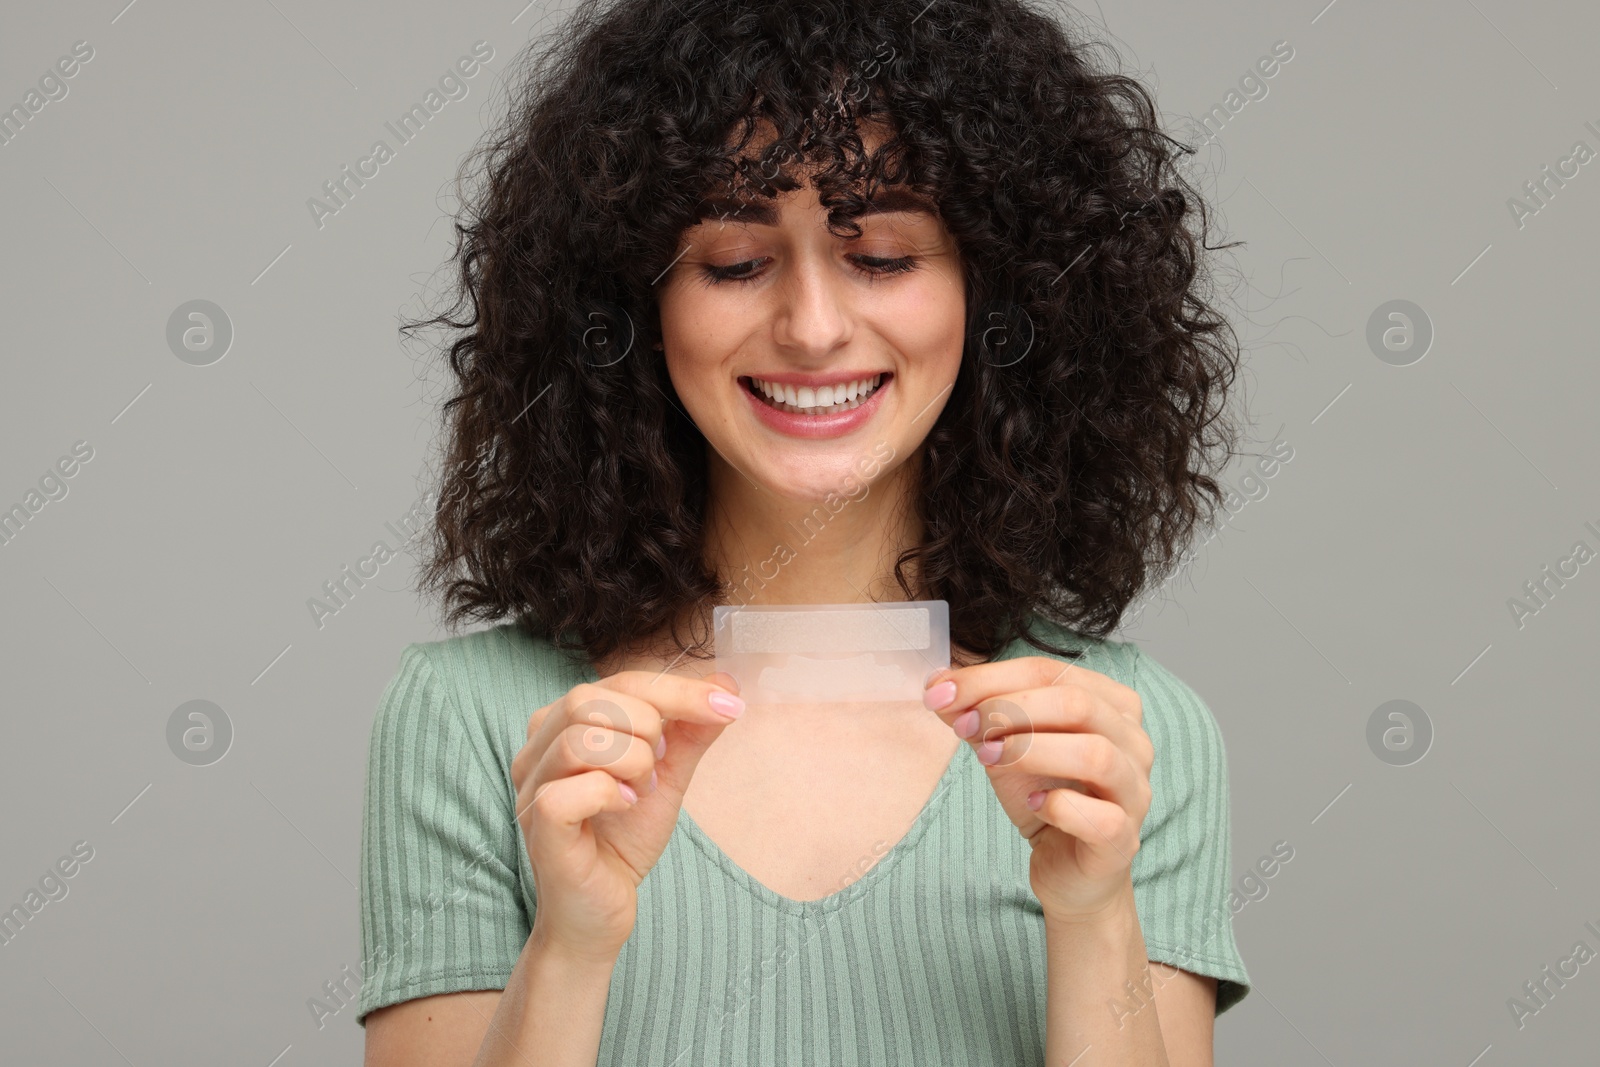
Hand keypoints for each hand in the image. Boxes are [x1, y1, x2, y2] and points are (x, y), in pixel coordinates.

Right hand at [512, 669, 745, 961]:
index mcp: (563, 725)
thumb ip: (689, 733)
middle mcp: (537, 749)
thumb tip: (726, 685)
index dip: (678, 690)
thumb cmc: (622, 841)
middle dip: (647, 726)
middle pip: (590, 699)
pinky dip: (610, 793)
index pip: (620, 682)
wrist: (601, 913)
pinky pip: (569, 791)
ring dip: (633, 762)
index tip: (729, 705)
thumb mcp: (666, 778)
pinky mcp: (538, 826)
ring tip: (642, 790)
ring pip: (580, 739)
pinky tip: (625, 808)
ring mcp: (532, 787)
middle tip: (662, 766)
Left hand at [923, 657, 1153, 921]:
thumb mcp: (1005, 746)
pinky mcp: (1124, 839)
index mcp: (1110, 704)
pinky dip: (1059, 806)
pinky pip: (1101, 817)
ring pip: (1096, 754)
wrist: (1067, 868)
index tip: (939, 693)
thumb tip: (938, 685)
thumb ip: (977, 714)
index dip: (989, 678)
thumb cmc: (1043, 795)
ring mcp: (1135, 791)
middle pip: (1077, 703)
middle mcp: (1134, 742)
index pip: (1049, 671)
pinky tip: (1032, 803)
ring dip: (1031, 750)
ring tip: (988, 758)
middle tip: (964, 726)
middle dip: (1009, 709)